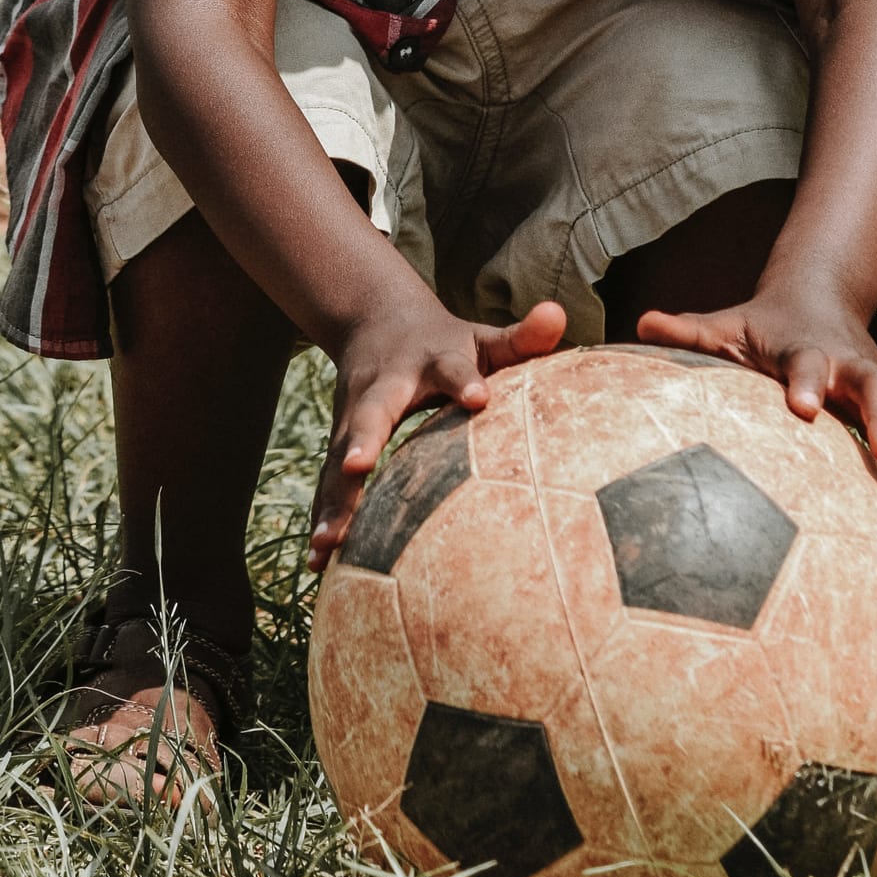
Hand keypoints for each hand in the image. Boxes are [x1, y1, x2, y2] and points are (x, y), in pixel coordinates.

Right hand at [309, 298, 566, 570]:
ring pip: (339, 458)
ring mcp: (354, 416)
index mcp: (431, 361)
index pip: (451, 369)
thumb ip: (523, 336)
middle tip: (358, 466)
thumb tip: (558, 313)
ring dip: (334, 499)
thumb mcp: (483, 338)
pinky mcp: (339, 444)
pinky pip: (329, 484)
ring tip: (327, 543)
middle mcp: (384, 387)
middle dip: (364, 438)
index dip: (465, 382)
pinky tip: (319, 563)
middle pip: (372, 413)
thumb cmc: (448, 343)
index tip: (480, 399)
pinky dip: (324, 518)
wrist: (375, 321)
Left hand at [636, 296, 876, 522]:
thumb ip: (688, 332)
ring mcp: (876, 394)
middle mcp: (849, 369)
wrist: (818, 303)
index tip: (800, 407)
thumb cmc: (760, 328)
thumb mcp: (726, 325)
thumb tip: (641, 323)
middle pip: (875, 390)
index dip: (805, 382)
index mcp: (806, 349)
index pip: (806, 363)